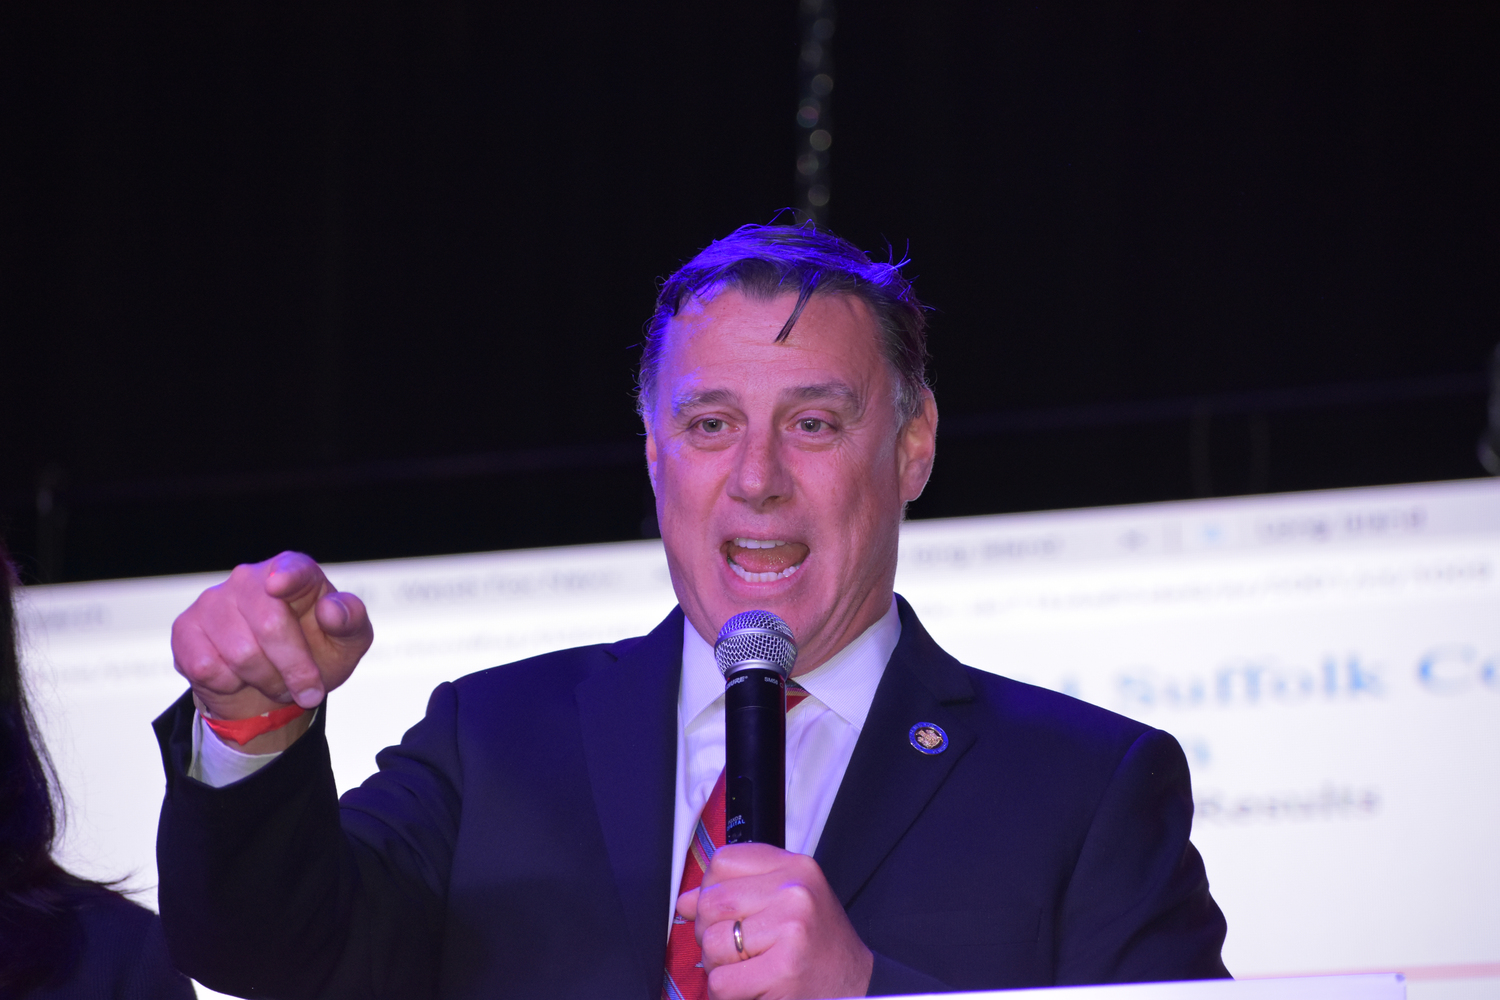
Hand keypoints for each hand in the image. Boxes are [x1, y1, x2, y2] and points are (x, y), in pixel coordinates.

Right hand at [171, 551, 372, 750]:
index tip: (278, 586)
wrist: (273, 683)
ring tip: (276, 682)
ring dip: (267, 682)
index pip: (292, 569)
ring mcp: (213, 600)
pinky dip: (231, 685)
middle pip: (270, 626)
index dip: (287, 578)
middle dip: (295, 669)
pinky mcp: (186, 628)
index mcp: (294, 570)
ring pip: (241, 653)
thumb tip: (331, 610)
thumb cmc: (317, 651)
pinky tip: (240, 677)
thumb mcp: (349, 640)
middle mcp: (249, 577)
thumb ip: (351, 620)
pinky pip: (207, 667)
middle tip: (309, 691)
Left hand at [676, 843, 872, 999]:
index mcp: (796, 867)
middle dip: (709, 933)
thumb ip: (738, 892)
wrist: (859, 988)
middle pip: (711, 903)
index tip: (722, 912)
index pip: (723, 861)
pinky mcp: (784, 969)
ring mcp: (791, 929)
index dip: (710, 890)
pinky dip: (727, 993)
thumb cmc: (819, 947)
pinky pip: (722, 982)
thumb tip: (685, 901)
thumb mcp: (788, 903)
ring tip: (747, 969)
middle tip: (733, 950)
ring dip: (718, 967)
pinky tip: (751, 988)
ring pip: (712, 944)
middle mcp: (795, 892)